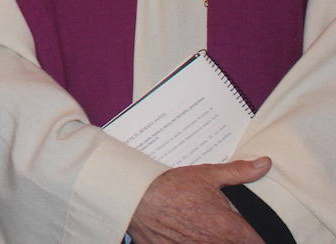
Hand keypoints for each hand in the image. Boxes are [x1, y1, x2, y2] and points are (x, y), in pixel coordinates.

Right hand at [127, 157, 270, 243]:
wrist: (137, 199)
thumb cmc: (171, 187)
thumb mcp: (207, 175)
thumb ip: (239, 172)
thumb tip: (264, 164)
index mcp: (230, 229)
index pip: (259, 241)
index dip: (258, 235)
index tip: (252, 229)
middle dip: (235, 237)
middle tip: (223, 224)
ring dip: (214, 239)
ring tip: (201, 225)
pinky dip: (192, 242)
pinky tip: (186, 232)